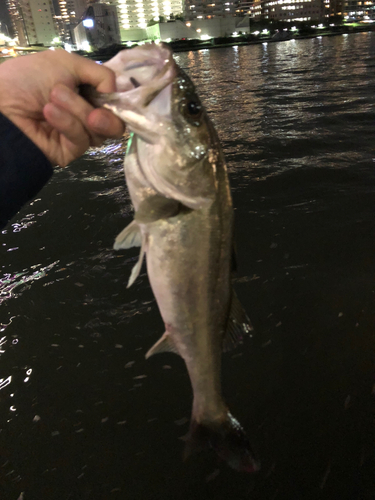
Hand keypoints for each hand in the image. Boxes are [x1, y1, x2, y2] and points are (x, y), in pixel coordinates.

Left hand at [0, 49, 124, 166]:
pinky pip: (82, 138)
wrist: (0, 108)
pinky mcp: (70, 150)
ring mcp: (78, 133)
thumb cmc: (26, 79)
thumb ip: (100, 73)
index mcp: (83, 90)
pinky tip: (49, 112)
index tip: (114, 94)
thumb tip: (116, 91)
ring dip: (78, 111)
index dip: (117, 98)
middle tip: (94, 111)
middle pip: (114, 120)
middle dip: (106, 113)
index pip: (113, 99)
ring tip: (54, 99)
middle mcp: (84, 112)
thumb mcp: (65, 62)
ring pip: (101, 130)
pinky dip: (67, 123)